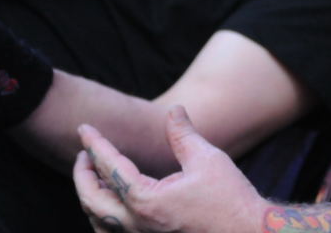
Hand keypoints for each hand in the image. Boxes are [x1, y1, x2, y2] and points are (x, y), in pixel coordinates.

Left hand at [74, 106, 268, 232]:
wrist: (247, 232)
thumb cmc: (229, 198)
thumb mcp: (207, 158)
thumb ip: (182, 134)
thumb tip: (173, 110)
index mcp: (146, 201)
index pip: (110, 168)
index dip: (95, 145)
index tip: (84, 129)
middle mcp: (137, 225)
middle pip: (92, 199)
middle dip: (83, 174)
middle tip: (84, 153)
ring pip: (98, 221)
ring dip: (90, 197)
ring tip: (93, 176)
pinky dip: (103, 218)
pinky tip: (111, 205)